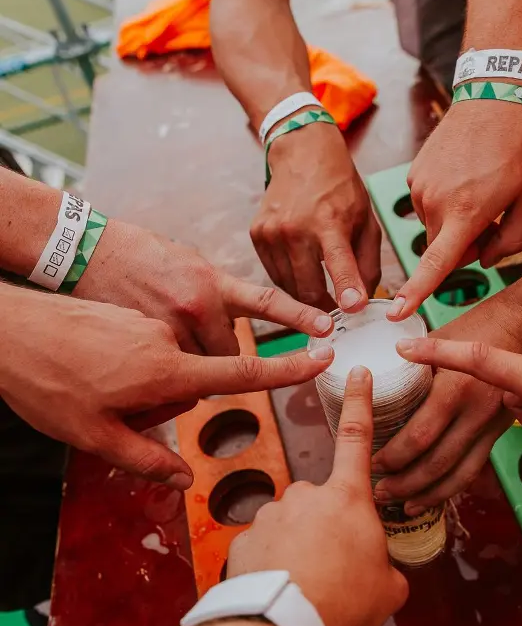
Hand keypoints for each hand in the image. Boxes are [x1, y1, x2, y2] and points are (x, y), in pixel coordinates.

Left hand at [0, 284, 333, 489]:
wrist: (8, 328)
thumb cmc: (47, 384)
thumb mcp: (93, 436)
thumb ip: (146, 458)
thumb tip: (185, 480)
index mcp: (167, 369)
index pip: (241, 371)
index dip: (286, 369)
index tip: (322, 359)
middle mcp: (168, 340)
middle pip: (196, 378)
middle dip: (172, 400)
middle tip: (122, 410)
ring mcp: (150, 323)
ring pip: (173, 363)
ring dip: (151, 383)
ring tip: (104, 389)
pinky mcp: (134, 315)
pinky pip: (154, 344)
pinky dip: (138, 364)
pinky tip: (99, 369)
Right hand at [73, 220, 333, 354]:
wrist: (89, 252)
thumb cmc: (144, 256)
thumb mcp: (193, 265)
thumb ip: (220, 294)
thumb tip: (237, 320)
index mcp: (215, 282)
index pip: (269, 302)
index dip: (301, 316)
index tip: (328, 330)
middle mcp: (198, 306)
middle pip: (232, 354)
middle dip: (223, 352)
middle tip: (201, 333)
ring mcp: (172, 328)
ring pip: (203, 368)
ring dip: (197, 362)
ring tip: (173, 337)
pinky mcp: (148, 344)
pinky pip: (175, 373)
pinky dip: (172, 367)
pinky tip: (155, 349)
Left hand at [228, 367, 407, 625]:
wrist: (284, 623)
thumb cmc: (343, 600)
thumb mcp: (387, 586)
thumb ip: (387, 565)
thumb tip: (383, 569)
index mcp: (347, 497)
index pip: (357, 436)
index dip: (359, 401)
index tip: (357, 371)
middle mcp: (308, 494)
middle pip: (323, 500)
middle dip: (328, 527)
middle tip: (335, 565)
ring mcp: (274, 512)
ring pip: (293, 524)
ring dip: (301, 546)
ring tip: (309, 581)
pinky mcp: (247, 535)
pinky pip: (267, 544)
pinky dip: (276, 561)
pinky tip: (283, 585)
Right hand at [252, 121, 381, 311]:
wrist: (302, 154)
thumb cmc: (340, 189)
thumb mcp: (366, 220)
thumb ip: (368, 262)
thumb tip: (364, 300)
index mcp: (329, 222)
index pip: (338, 264)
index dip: (346, 290)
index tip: (354, 309)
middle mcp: (295, 228)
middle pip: (308, 289)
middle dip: (325, 309)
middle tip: (338, 315)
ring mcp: (271, 233)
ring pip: (289, 288)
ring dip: (307, 297)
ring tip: (322, 294)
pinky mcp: (257, 235)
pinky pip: (275, 274)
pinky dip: (291, 281)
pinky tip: (303, 274)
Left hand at [372, 295, 521, 515]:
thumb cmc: (475, 326)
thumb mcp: (439, 339)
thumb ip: (411, 362)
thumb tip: (373, 373)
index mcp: (456, 389)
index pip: (420, 436)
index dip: (394, 456)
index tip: (371, 463)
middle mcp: (476, 414)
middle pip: (437, 463)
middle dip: (406, 484)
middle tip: (378, 492)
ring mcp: (492, 426)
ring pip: (459, 474)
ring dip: (429, 494)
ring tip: (402, 505)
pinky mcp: (499, 432)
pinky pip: (474, 468)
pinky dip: (452, 486)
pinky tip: (434, 494)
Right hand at [388, 100, 521, 320]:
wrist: (492, 98)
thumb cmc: (517, 149)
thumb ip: (511, 241)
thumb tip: (484, 261)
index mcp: (465, 214)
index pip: (436, 264)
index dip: (416, 292)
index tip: (397, 312)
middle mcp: (435, 204)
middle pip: (440, 248)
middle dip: (462, 245)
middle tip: (490, 218)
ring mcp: (420, 188)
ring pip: (433, 227)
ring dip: (452, 221)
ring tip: (476, 189)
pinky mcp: (414, 176)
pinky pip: (426, 205)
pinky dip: (442, 201)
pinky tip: (461, 177)